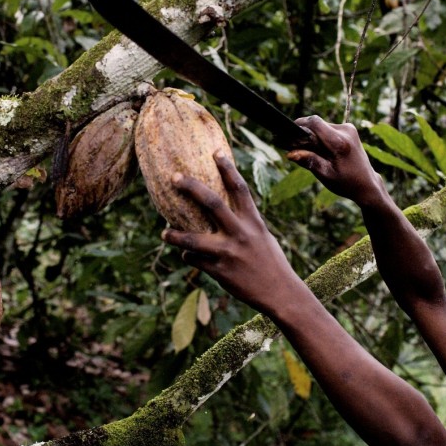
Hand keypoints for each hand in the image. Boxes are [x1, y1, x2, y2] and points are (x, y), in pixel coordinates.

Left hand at [162, 152, 308, 315]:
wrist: (280, 293)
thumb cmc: (270, 262)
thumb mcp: (261, 237)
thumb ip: (243, 223)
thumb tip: (220, 212)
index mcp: (253, 222)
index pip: (239, 189)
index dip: (228, 169)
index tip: (215, 152)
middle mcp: (240, 234)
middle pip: (212, 204)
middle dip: (192, 188)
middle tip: (174, 177)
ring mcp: (229, 253)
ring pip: (193, 241)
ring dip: (175, 236)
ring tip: (165, 233)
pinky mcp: (220, 272)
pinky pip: (196, 261)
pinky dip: (189, 257)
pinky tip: (187, 255)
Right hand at [286, 116, 386, 206]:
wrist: (367, 184)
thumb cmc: (346, 182)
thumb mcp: (325, 175)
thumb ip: (309, 161)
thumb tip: (290, 153)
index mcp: (339, 143)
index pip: (315, 122)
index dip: (300, 124)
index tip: (290, 132)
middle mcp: (346, 131)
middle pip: (317, 124)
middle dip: (306, 134)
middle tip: (300, 148)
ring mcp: (349, 128)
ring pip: (322, 126)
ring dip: (315, 136)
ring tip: (315, 153)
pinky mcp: (350, 129)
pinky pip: (329, 128)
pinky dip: (322, 137)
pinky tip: (324, 150)